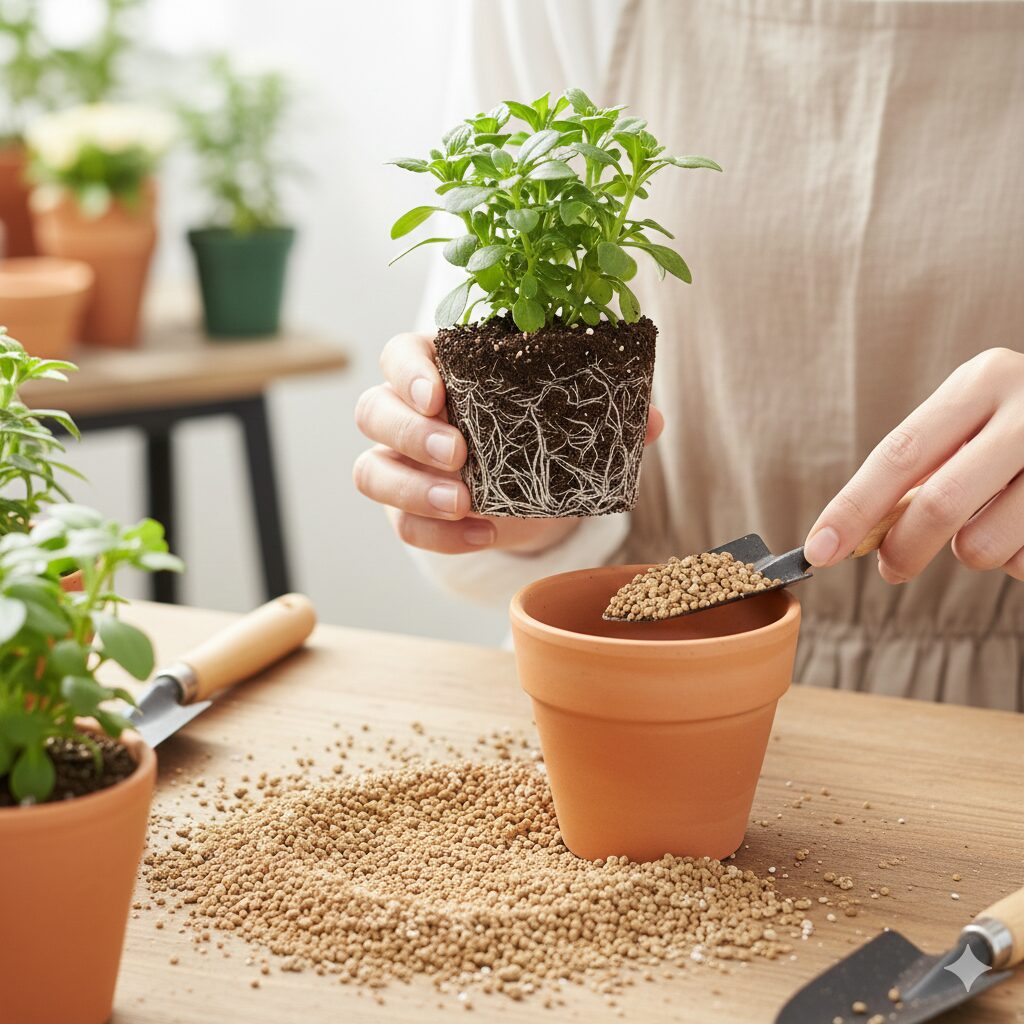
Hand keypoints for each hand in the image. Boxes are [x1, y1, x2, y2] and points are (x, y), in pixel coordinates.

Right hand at [354, 332, 664, 554]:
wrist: (532, 489)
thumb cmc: (539, 432)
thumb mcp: (568, 415)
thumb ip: (604, 410)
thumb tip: (650, 419)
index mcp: (440, 369)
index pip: (400, 354)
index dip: (408, 372)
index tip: (438, 394)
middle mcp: (406, 413)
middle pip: (373, 410)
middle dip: (411, 432)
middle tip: (459, 453)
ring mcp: (400, 464)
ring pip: (371, 471)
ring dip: (413, 487)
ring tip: (463, 500)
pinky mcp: (407, 511)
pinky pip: (404, 525)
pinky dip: (440, 535)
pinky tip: (482, 534)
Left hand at [804, 348, 1023, 582]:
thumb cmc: (1016, 430)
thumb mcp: (971, 425)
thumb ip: (921, 470)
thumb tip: (854, 534)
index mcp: (983, 381)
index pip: (899, 454)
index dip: (852, 508)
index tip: (818, 550)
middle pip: (939, 504)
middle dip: (902, 549)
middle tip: (891, 569)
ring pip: (985, 546)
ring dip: (974, 553)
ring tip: (993, 525)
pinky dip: (1015, 561)